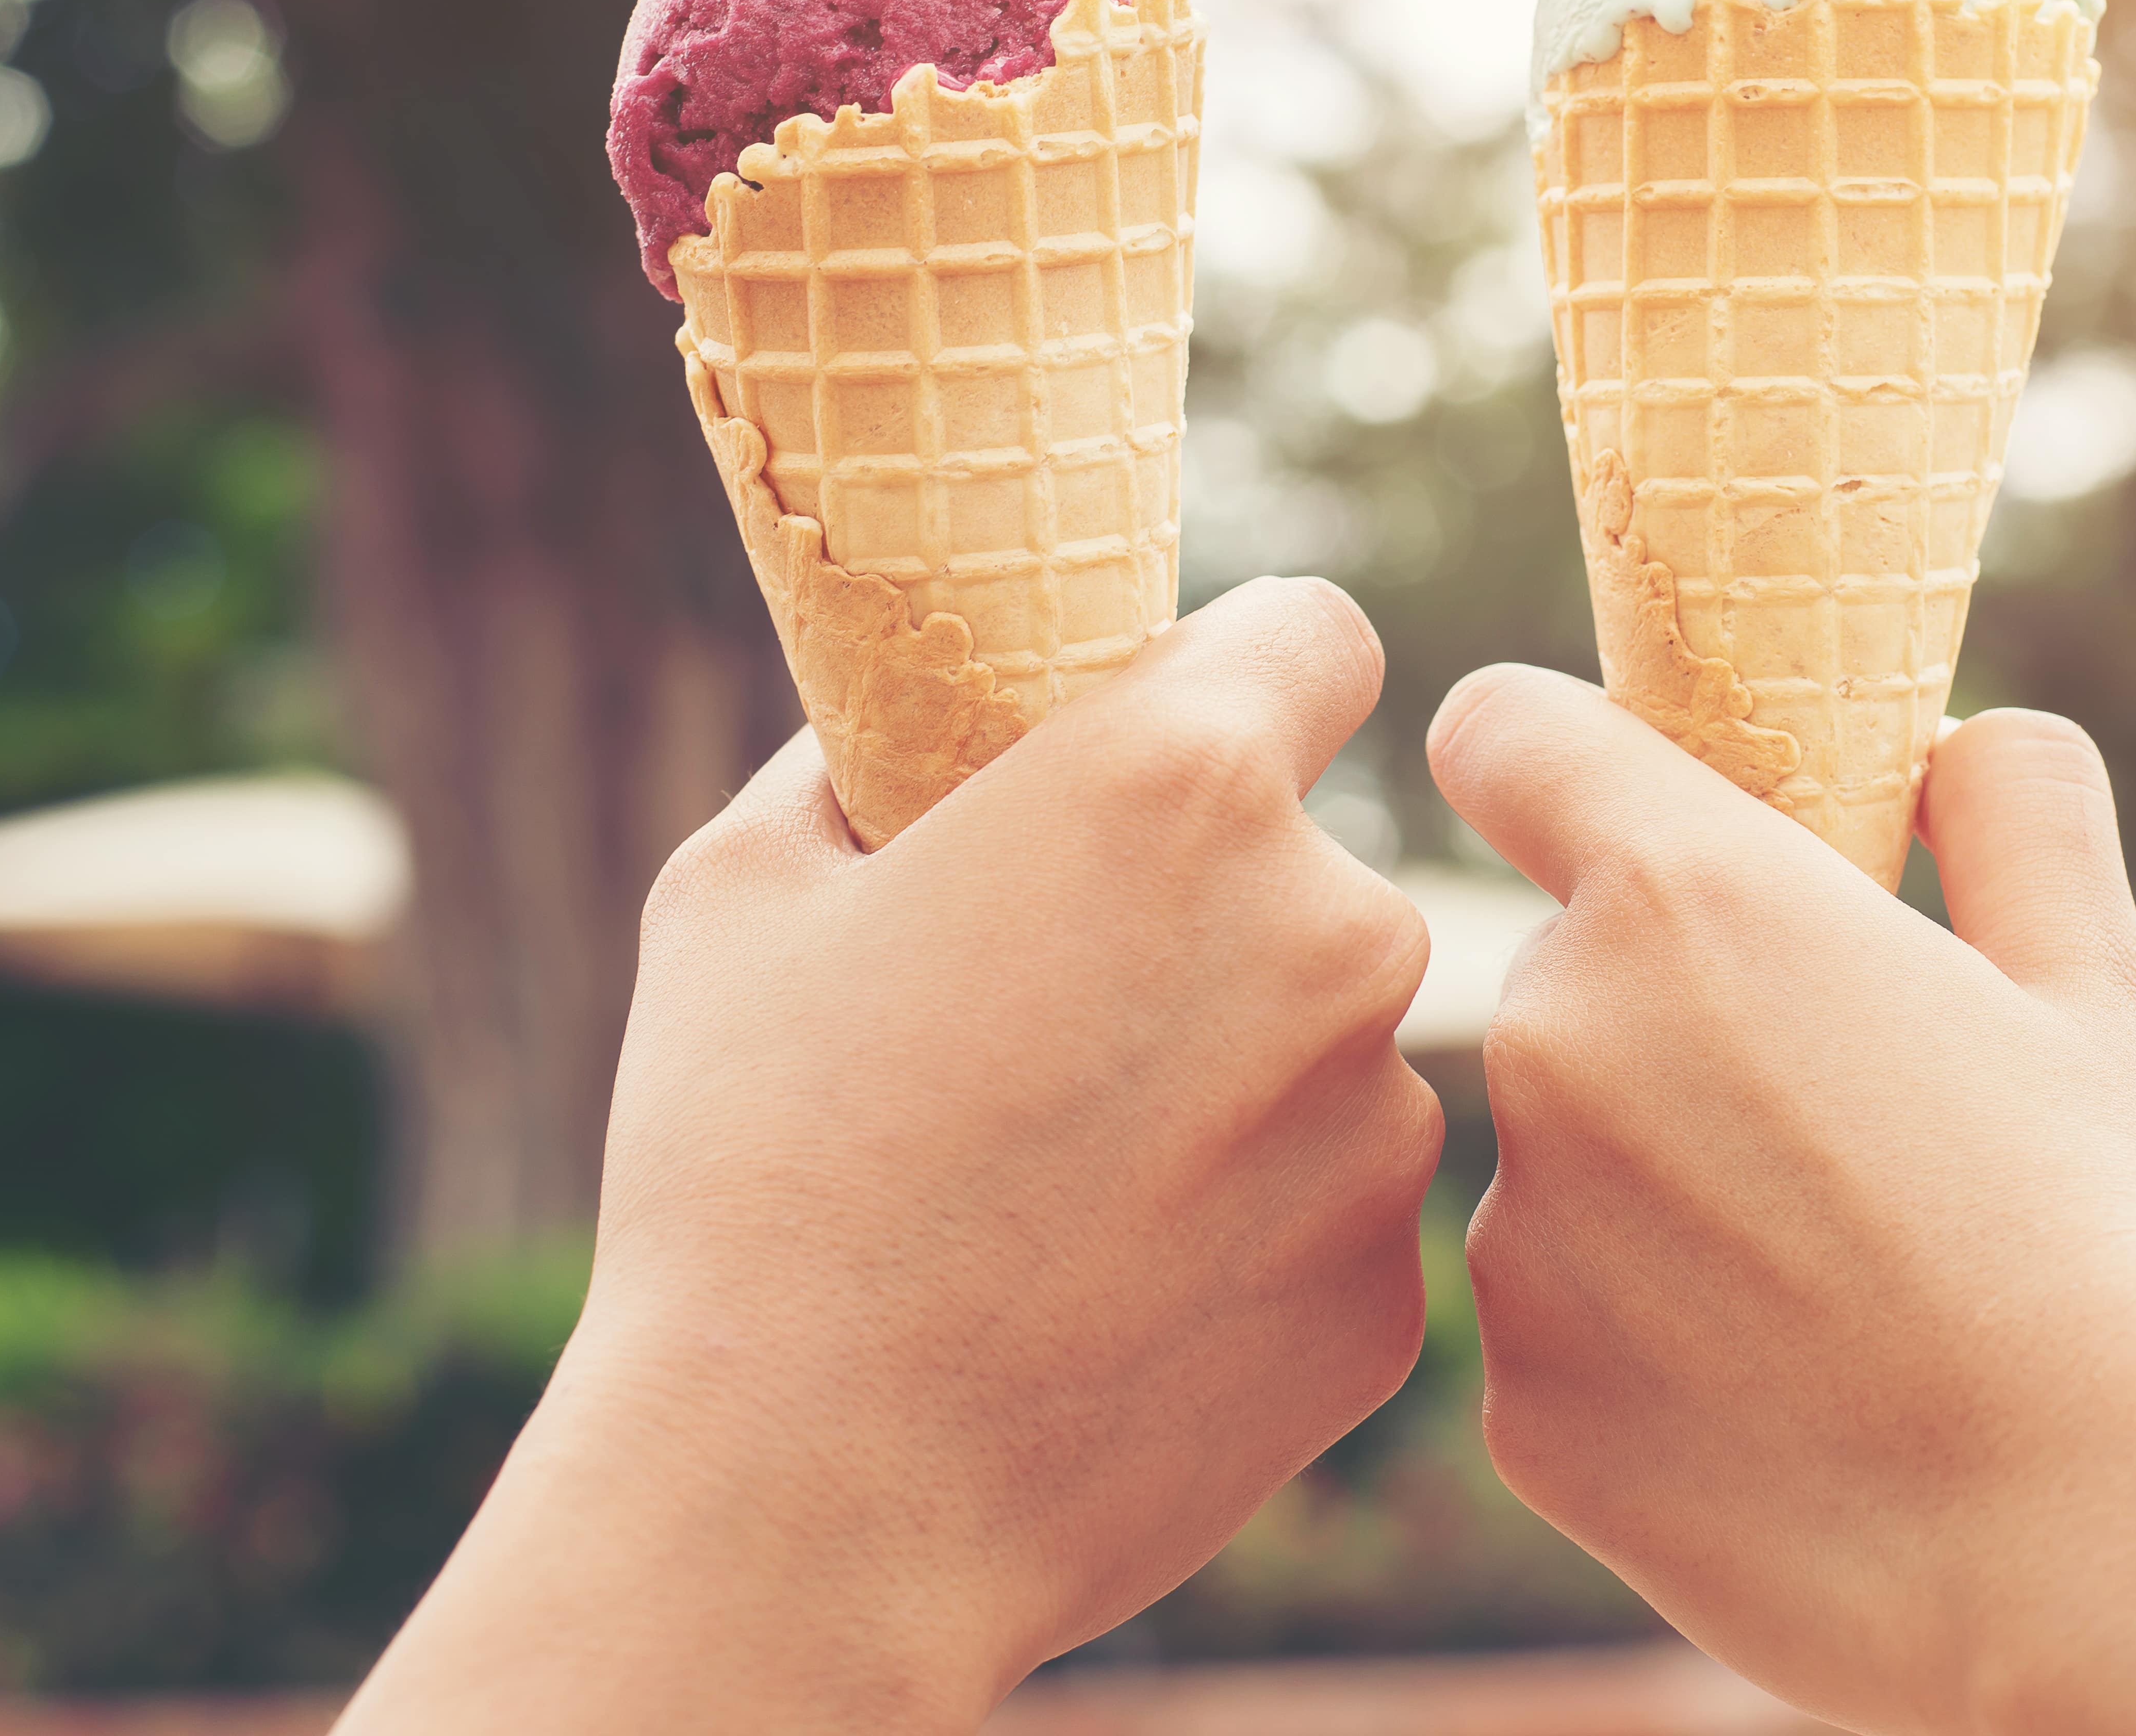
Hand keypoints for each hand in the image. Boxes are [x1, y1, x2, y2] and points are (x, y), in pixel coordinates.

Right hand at [348, 579, 1442, 1732]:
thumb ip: (867, 763)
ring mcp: (1383, 1131)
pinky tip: (1103, 1298)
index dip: (1243, 677)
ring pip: (1329, 1050)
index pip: (1314, 636)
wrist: (809, 1499)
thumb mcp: (746, 889)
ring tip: (1054, 1186)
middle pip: (1312, 869)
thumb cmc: (751, 1169)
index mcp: (1183, 784)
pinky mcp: (1390, 1301)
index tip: (1177, 740)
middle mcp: (1333, 933)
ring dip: (1233, 1081)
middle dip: (1210, 912)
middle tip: (1054, 1015)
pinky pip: (1329, 1213)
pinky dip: (1246, 1236)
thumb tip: (909, 729)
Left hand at [1432, 671, 2135, 1732]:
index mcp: (1680, 895)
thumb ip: (2015, 820)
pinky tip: (1805, 1412)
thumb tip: (1969, 746)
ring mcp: (1521, 1241)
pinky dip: (1656, 1360)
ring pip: (1570, 1171)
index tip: (1631, 810)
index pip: (1507, 735)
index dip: (1560, 760)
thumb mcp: (2100, 989)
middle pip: (1569, 979)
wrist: (2116, 1546)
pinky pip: (1570, 1340)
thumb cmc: (2129, 1249)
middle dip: (1679, 1022)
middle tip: (1852, 1126)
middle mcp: (1554, 1042)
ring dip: (1667, 1198)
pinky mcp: (1522, 1413)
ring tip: (1852, 1296)